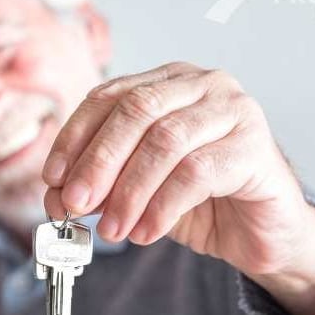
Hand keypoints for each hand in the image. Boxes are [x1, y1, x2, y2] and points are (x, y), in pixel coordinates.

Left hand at [42, 62, 314, 314]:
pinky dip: (162, 206)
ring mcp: (234, 111)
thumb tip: (58, 196)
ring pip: (165, 141)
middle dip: (98, 162)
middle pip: (135, 111)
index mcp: (166, 82)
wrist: (260, 232)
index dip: (75, 137)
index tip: (53, 178)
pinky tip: (146, 231)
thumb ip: (99, 184)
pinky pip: (197, 173)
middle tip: (76, 204)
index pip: (108, 96)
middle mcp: (202, 85)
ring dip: (129, 191)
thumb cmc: (199, 201)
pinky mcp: (256, 147)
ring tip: (113, 229)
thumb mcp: (136, 190)